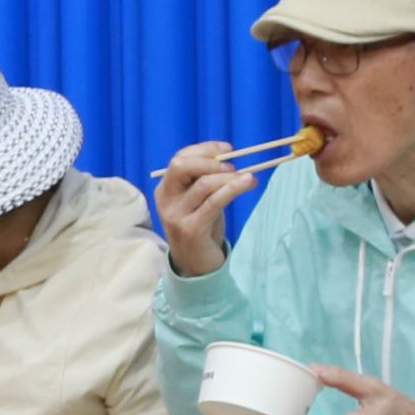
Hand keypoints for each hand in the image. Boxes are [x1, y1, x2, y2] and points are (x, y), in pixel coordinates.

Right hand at [154, 143, 263, 276]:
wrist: (196, 265)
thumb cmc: (201, 228)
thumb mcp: (200, 200)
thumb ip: (206, 181)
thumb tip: (230, 158)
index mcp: (165, 189)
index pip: (179, 158)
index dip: (204, 150)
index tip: (228, 149)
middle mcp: (166, 200)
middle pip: (182, 166)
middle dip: (210, 161)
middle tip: (233, 167)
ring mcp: (176, 215)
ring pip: (203, 184)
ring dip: (229, 177)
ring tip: (248, 177)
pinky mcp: (191, 229)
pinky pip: (213, 202)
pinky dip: (233, 189)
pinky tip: (248, 183)